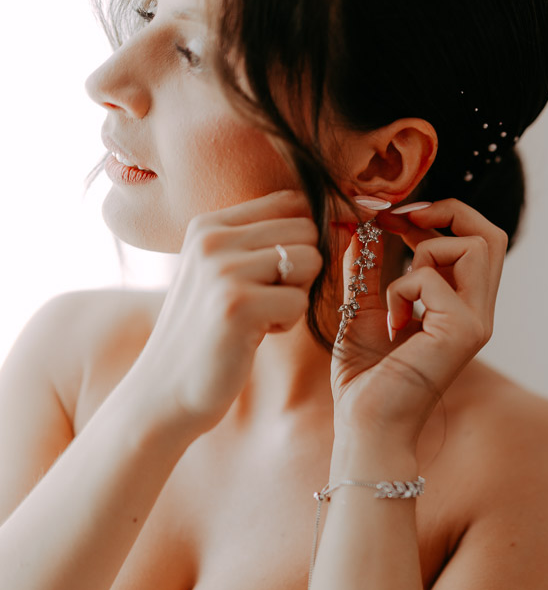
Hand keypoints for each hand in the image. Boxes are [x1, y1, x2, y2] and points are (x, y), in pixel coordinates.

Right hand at [130, 190, 321, 431]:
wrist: (164, 389)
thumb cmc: (209, 332)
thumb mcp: (226, 273)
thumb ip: (267, 241)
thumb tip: (341, 219)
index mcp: (208, 224)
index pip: (291, 200)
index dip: (315, 227)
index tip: (305, 260)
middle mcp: (211, 237)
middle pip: (307, 229)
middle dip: (304, 269)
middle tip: (269, 299)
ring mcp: (221, 269)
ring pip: (310, 260)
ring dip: (296, 295)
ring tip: (261, 315)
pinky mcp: (235, 304)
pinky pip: (300, 301)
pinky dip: (287, 323)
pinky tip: (254, 334)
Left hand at [330, 199, 506, 443]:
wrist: (366, 425)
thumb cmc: (367, 377)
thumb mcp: (362, 305)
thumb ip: (367, 263)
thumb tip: (359, 220)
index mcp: (463, 305)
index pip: (477, 241)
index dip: (441, 215)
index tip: (395, 217)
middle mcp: (479, 312)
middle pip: (490, 234)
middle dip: (446, 212)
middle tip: (401, 220)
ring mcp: (477, 322)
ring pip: (474, 245)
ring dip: (424, 250)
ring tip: (396, 289)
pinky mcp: (464, 331)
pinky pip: (432, 277)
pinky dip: (400, 288)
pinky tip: (391, 323)